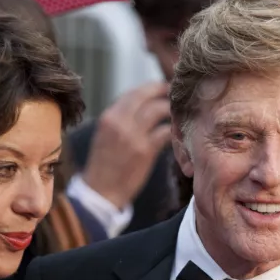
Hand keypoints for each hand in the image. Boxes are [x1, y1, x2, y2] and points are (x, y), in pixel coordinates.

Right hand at [83, 82, 170, 208]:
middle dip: (162, 90)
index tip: (161, 88)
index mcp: (108, 117)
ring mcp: (132, 135)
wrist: (101, 192)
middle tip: (175, 92)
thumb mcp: (105, 136)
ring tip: (178, 112)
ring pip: (158, 109)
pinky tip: (178, 132)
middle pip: (145, 95)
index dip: (149, 88)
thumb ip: (121, 120)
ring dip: (171, 109)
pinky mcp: (145, 151)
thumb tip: (142, 108)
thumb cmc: (105, 166)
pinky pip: (165, 131)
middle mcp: (119, 122)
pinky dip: (173, 130)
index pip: (132, 93)